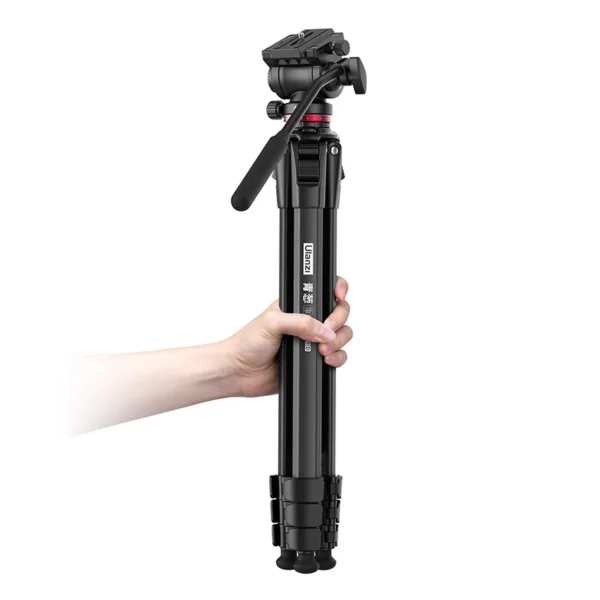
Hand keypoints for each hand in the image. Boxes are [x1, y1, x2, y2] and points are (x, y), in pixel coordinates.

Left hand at [226, 277, 352, 396]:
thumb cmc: (247, 343)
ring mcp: (312, 341)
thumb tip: (324, 330)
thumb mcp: (271, 323)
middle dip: (338, 320)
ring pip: (342, 335)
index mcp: (297, 306)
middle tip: (328, 329)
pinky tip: (325, 360)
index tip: (339, 296)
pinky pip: (338, 356)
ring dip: (338, 341)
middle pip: (340, 313)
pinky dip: (337, 358)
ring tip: (322, 350)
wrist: (239, 372)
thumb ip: (300, 322)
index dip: (338, 289)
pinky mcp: (313, 361)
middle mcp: (308, 322)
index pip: (325, 290)